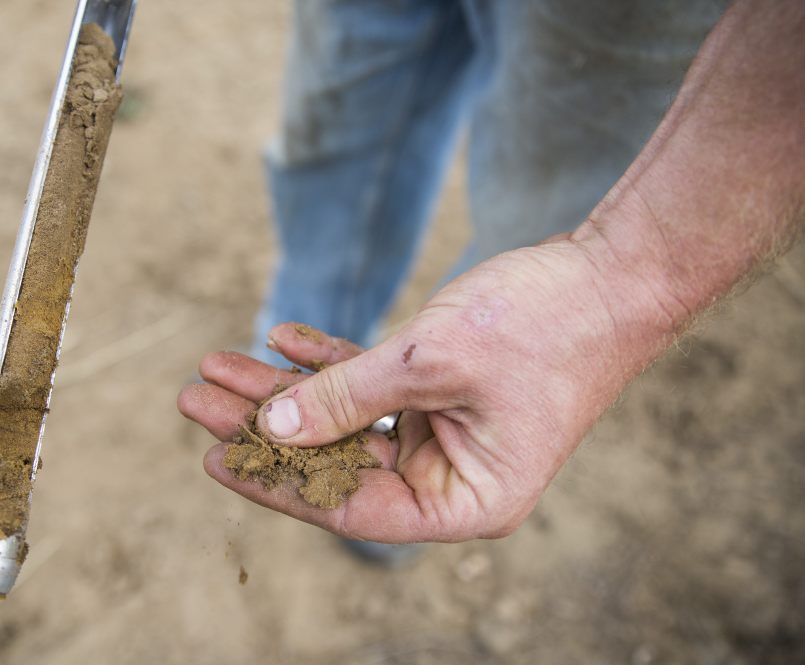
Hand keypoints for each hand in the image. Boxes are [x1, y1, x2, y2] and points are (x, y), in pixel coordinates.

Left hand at [178, 235, 674, 543]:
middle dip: (264, 426)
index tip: (213, 455)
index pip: (351, 505)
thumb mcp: (429, 362)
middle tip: (197, 398)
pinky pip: (370, 385)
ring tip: (219, 364)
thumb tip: (270, 429)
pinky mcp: (443, 394)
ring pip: (345, 420)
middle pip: (337, 461)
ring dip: (285, 389)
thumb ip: (346, 398)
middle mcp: (454, 478)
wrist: (613, 274)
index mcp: (467, 500)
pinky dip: (329, 362)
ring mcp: (447, 435)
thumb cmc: (543, 326)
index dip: (276, 482)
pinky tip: (282, 338)